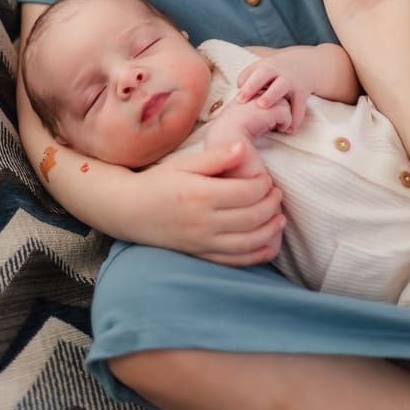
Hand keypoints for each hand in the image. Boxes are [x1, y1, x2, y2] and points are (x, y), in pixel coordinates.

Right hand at [142, 141, 284, 264]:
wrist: (129, 210)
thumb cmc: (157, 182)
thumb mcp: (184, 163)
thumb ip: (216, 157)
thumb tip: (243, 148)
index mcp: (201, 194)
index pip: (247, 192)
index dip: (264, 185)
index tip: (267, 178)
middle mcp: (204, 221)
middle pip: (252, 217)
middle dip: (271, 205)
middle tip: (277, 195)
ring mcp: (203, 242)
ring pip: (248, 242)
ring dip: (270, 230)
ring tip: (279, 218)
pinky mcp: (200, 255)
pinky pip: (235, 260)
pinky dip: (256, 256)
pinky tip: (269, 246)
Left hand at [236, 56, 308, 132]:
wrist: (304, 63)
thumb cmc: (275, 72)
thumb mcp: (262, 69)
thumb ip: (248, 80)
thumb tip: (237, 99)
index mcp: (264, 67)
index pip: (251, 73)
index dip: (244, 85)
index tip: (238, 99)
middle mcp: (276, 71)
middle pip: (263, 74)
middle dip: (252, 86)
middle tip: (243, 101)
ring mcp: (290, 80)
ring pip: (281, 86)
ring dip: (272, 96)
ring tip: (264, 109)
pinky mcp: (302, 91)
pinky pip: (299, 105)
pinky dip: (295, 118)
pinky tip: (288, 129)